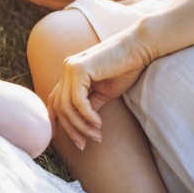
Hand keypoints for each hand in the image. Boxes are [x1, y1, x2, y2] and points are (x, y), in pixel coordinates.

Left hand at [47, 28, 150, 149]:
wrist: (139, 47)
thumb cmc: (125, 68)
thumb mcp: (104, 92)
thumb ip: (89, 106)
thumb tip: (81, 126)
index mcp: (70, 73)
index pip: (54, 100)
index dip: (56, 122)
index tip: (68, 140)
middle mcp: (66, 69)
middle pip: (58, 107)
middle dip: (70, 129)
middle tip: (84, 145)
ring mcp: (70, 68)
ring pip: (66, 106)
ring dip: (80, 126)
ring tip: (96, 136)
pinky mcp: (79, 69)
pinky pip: (77, 100)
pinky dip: (87, 115)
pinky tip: (98, 123)